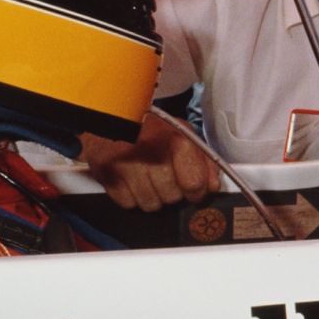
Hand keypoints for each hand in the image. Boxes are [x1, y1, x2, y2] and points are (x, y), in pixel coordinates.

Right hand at [81, 112, 217, 211]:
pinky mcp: (105, 172)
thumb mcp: (182, 133)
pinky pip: (127, 204)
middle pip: (171, 197)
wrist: (109, 114)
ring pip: (150, 204)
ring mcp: (125, 163)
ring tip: (146, 176)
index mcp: (175, 139)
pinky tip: (130, 179)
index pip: (194, 184)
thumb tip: (213, 186)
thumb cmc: (149, 126)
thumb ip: (204, 160)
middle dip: (171, 192)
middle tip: (163, 176)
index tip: (192, 189)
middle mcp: (151, 151)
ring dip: (152, 196)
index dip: (196, 191)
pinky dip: (131, 196)